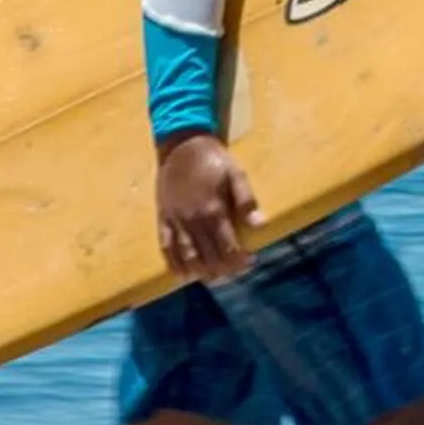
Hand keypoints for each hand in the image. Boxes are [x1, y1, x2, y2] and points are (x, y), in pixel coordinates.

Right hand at [156, 133, 263, 281]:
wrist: (181, 145)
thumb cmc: (213, 160)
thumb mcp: (236, 174)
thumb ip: (247, 200)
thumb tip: (260, 225)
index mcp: (214, 210)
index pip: (228, 247)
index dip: (239, 260)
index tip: (249, 263)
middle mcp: (194, 220)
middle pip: (209, 256)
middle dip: (223, 270)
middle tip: (233, 274)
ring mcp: (177, 221)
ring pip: (188, 256)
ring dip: (200, 272)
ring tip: (212, 279)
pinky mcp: (163, 219)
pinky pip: (166, 247)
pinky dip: (173, 264)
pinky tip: (182, 275)